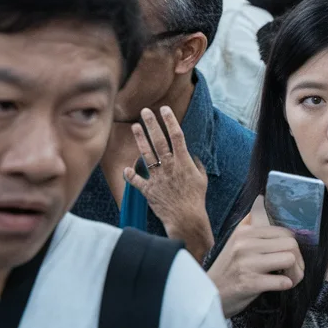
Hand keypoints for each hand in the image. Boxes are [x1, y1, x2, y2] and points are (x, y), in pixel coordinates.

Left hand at [125, 106, 212, 260]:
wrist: (186, 218)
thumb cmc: (196, 199)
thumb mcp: (202, 179)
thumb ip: (196, 165)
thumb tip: (192, 157)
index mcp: (184, 162)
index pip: (177, 136)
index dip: (170, 121)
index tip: (165, 109)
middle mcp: (169, 166)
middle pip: (159, 141)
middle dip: (152, 124)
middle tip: (146, 111)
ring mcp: (158, 177)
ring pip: (146, 154)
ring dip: (140, 139)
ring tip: (135, 126)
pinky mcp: (148, 190)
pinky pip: (136, 180)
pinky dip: (130, 175)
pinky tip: (126, 169)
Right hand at [208, 196, 304, 317]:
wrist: (207, 295)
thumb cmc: (227, 269)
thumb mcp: (235, 241)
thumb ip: (250, 222)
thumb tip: (260, 198)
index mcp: (244, 232)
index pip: (284, 232)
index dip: (293, 246)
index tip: (289, 257)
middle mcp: (245, 245)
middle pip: (291, 244)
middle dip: (297, 260)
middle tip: (291, 270)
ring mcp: (247, 264)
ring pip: (290, 260)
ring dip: (294, 273)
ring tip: (287, 278)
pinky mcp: (249, 283)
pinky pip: (282, 281)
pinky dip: (285, 285)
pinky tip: (279, 286)